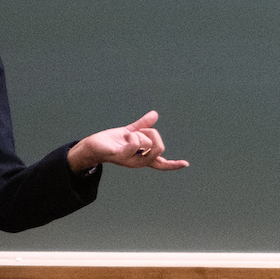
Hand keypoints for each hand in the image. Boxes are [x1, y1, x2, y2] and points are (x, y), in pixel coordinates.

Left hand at [71, 110, 187, 172]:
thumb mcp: (130, 131)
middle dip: (153, 134)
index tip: (186, 164)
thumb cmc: (111, 141)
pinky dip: (133, 135)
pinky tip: (125, 136)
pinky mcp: (120, 156)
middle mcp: (138, 161)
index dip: (174, 164)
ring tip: (128, 135)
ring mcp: (130, 160)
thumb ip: (143, 125)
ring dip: (140, 134)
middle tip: (139, 132)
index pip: (161, 164)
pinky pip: (135, 144)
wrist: (93, 146)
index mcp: (142, 157)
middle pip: (159, 148)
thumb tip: (155, 114)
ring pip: (148, 144)